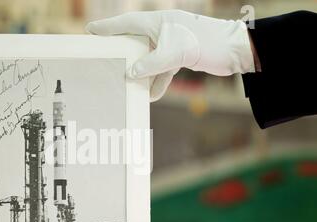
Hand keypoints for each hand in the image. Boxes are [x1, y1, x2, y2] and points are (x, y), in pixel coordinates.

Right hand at [86, 10, 254, 101]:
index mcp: (158, 22)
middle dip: (122, 53)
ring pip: (148, 59)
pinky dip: (158, 82)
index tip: (90, 31)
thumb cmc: (207, 42)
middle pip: (135, 42)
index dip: (108, 28)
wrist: (235, 50)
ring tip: (127, 84)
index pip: (126, 24)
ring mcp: (171, 43)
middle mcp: (162, 31)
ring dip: (141, 73)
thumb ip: (151, 64)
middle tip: (105, 59)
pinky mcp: (180, 56)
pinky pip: (163, 70)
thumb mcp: (175, 53)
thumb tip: (131, 73)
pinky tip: (152, 96)